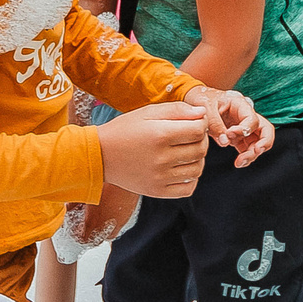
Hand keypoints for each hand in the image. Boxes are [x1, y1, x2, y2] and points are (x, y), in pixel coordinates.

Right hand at [95, 101, 210, 195]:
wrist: (100, 156)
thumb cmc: (124, 130)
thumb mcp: (148, 112)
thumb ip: (177, 110)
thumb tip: (202, 112)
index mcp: (160, 135)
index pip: (198, 130)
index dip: (201, 123)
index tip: (195, 121)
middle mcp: (161, 158)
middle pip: (200, 149)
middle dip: (201, 139)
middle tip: (191, 134)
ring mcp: (160, 178)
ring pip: (197, 169)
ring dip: (198, 158)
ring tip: (186, 151)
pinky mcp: (157, 191)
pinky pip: (188, 188)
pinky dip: (191, 179)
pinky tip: (182, 168)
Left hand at [186, 85, 272, 165]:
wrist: (196, 100)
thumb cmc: (202, 98)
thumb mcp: (205, 107)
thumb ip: (215, 124)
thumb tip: (225, 142)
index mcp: (241, 104)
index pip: (252, 119)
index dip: (244, 129)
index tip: (229, 133)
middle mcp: (246, 116)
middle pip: (265, 131)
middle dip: (263, 144)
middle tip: (254, 152)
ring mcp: (243, 128)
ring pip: (258, 142)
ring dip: (253, 154)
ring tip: (239, 162)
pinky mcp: (238, 138)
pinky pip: (248, 148)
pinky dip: (246, 157)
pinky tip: (238, 163)